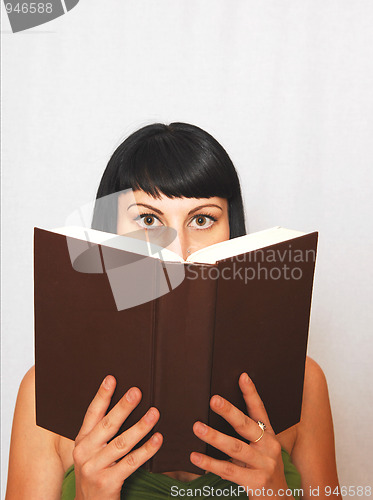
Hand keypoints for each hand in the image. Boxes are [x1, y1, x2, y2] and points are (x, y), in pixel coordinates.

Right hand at [73, 375, 162, 499]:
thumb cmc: (95, 471)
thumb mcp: (92, 451)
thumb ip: (102, 432)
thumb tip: (125, 403)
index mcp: (82, 440)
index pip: (92, 414)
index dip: (102, 395)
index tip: (112, 378)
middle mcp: (85, 452)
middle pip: (108, 425)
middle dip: (123, 407)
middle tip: (137, 392)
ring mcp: (95, 468)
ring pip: (122, 443)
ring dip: (140, 427)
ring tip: (154, 413)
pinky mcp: (108, 482)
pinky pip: (131, 463)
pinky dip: (146, 450)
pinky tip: (157, 439)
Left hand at [190, 373, 291, 498]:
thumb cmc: (264, 470)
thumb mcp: (261, 449)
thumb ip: (246, 434)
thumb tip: (220, 410)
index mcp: (270, 436)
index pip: (260, 410)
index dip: (251, 393)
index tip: (242, 376)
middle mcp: (269, 448)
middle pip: (246, 425)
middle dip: (229, 411)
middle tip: (213, 399)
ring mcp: (264, 465)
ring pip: (235, 447)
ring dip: (214, 436)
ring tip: (197, 427)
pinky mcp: (255, 483)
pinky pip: (229, 471)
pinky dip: (210, 463)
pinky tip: (195, 456)